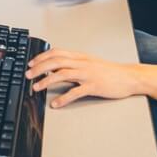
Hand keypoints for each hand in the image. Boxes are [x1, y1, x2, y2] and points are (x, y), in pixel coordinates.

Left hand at [25, 48, 141, 107]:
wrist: (128, 77)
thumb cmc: (109, 71)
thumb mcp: (90, 63)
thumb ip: (75, 63)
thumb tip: (57, 67)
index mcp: (80, 57)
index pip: (56, 52)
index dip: (41, 57)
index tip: (31, 64)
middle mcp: (82, 63)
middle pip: (55, 61)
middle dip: (39, 68)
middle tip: (28, 75)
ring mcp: (87, 74)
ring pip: (62, 74)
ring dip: (46, 81)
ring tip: (36, 88)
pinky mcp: (94, 86)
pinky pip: (76, 91)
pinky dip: (63, 98)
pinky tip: (56, 104)